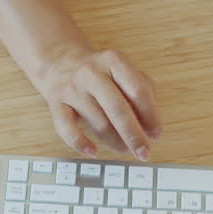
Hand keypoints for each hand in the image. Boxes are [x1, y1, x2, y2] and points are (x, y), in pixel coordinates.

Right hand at [35, 46, 161, 159]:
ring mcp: (72, 88)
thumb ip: (141, 91)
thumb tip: (150, 126)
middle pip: (118, 108)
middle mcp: (92, 73)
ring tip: (124, 149)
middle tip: (144, 152)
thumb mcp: (123, 70)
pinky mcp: (56, 103)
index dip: (151, 115)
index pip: (138, 90)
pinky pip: (66, 128)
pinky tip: (93, 152)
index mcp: (114, 61)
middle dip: (134, 135)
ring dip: (115, 142)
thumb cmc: (99, 72)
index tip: (156, 134)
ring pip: (98, 123)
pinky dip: (80, 143)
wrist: (59, 62)